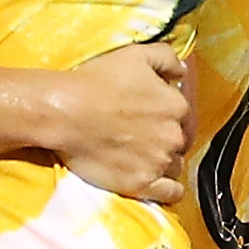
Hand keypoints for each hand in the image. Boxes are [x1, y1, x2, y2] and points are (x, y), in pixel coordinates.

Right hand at [37, 43, 191, 203]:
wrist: (66, 113)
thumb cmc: (97, 80)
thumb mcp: (135, 54)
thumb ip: (166, 58)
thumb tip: (183, 69)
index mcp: (176, 105)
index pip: (182, 115)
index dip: (166, 116)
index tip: (148, 116)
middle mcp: (174, 136)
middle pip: (178, 142)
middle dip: (164, 139)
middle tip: (140, 137)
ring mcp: (159, 162)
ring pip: (174, 166)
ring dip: (163, 163)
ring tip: (140, 158)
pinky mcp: (143, 185)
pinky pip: (171, 194)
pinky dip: (167, 190)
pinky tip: (155, 182)